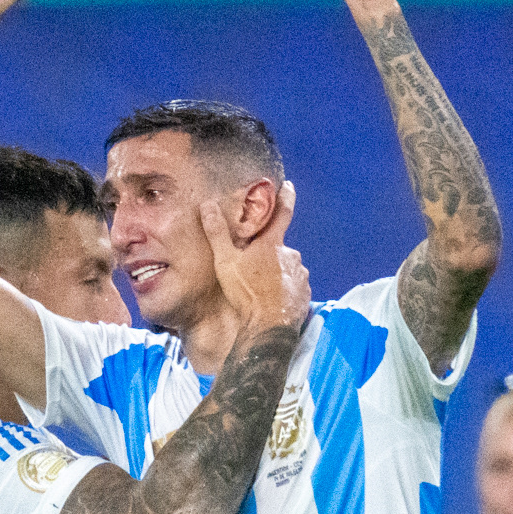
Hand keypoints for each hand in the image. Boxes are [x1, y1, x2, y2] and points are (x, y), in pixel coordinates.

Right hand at [201, 184, 311, 335]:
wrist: (268, 328)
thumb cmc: (246, 294)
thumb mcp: (225, 262)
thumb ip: (217, 233)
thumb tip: (207, 205)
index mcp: (273, 244)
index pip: (282, 212)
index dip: (285, 196)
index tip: (288, 185)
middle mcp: (292, 256)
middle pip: (281, 247)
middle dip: (270, 253)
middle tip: (255, 267)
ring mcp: (301, 276)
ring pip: (288, 269)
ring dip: (278, 274)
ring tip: (261, 289)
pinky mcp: (305, 295)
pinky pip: (295, 288)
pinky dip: (285, 291)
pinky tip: (273, 301)